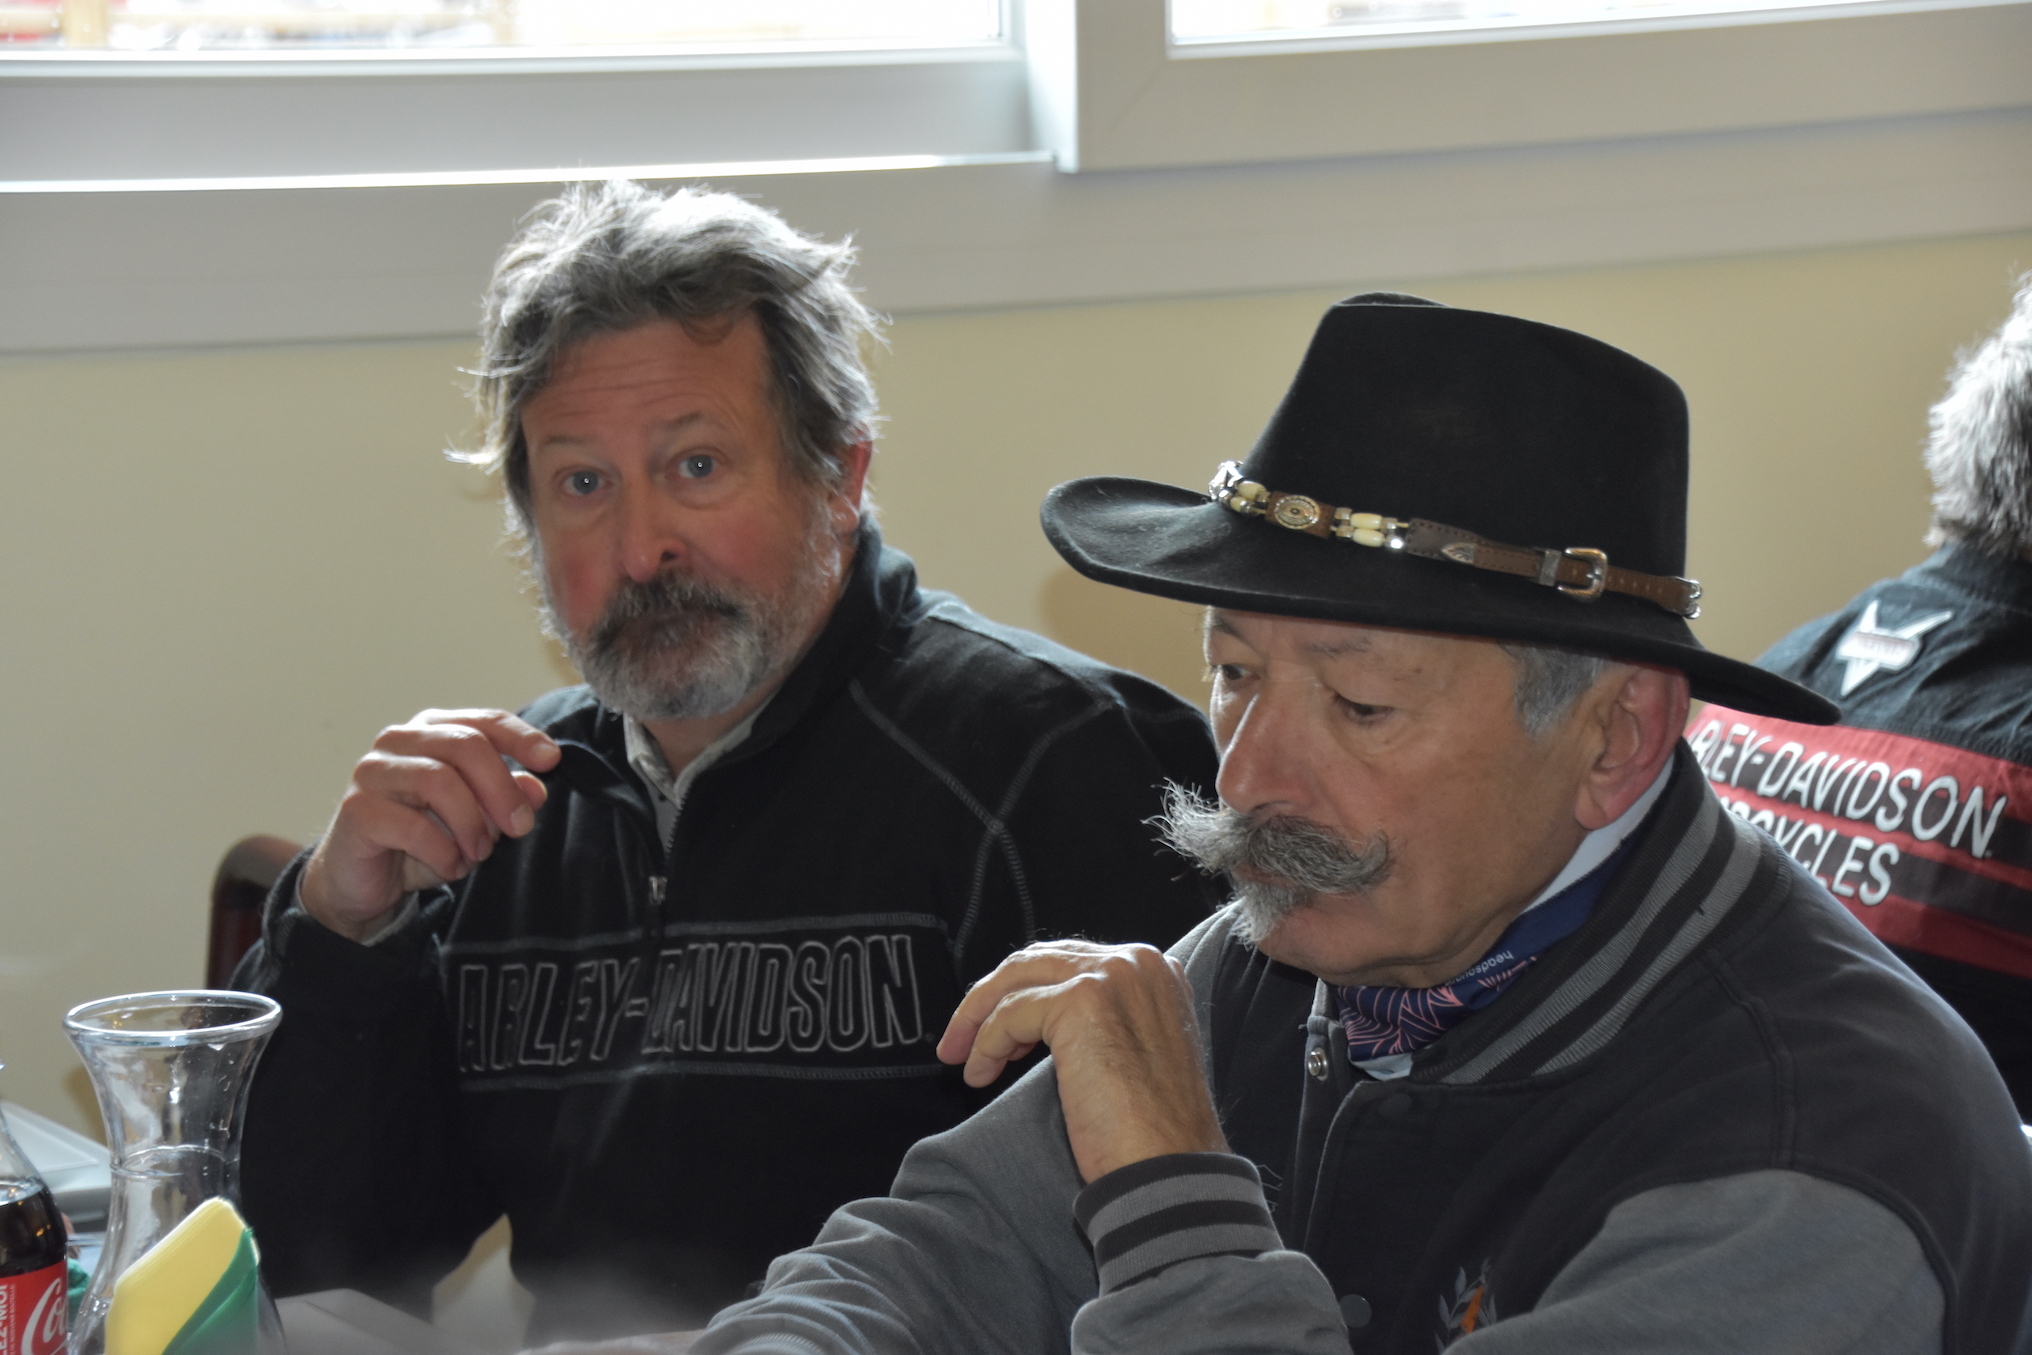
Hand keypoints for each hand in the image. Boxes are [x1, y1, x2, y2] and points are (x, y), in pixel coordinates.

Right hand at [300, 709, 559, 941]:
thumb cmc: (421, 839)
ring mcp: (373, 771)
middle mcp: (399, 740)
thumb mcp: (475, 820)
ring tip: (479, 852)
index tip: (552, 761)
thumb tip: (537, 789)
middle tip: (521, 827)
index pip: (484, 722)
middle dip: (502, 789)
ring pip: (439, 780)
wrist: (365, 881)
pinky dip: (443, 852)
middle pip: (466, 745)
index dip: (522, 738)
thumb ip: (505, 799)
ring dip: (471, 824)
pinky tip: (450, 866)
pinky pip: (412, 826)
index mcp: (432, 730)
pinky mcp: (357, 809)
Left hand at [937, 940, 1226, 1182]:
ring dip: (978, 1019)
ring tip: (961, 1058)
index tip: (999, 1029)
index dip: (1027, 992)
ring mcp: (1110, 977)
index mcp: (1155, 970)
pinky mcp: (1082, 1001)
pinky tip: (980, 1074)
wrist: (1169, 1167)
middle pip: (1038, 962)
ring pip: (1018, 980)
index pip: (1070, 962)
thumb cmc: (1152, 1130)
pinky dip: (986, 1044)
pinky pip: (1010, 1013)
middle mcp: (1136, 962)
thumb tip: (1039, 1016)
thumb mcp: (1135, 1053)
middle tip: (960, 1040)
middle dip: (990, 998)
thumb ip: (1103, 1019)